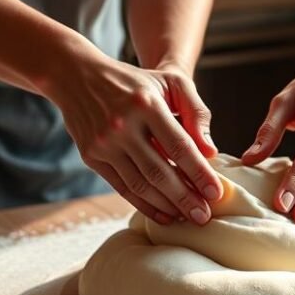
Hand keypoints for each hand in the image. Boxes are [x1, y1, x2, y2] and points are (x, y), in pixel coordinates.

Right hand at [46, 49, 221, 224]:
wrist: (78, 76)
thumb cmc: (135, 82)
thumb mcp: (170, 81)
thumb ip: (196, 112)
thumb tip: (210, 152)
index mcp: (146, 104)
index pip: (180, 147)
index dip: (199, 174)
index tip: (215, 194)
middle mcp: (122, 126)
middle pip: (159, 172)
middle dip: (185, 198)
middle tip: (204, 217)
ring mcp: (103, 144)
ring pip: (141, 185)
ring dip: (167, 206)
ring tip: (188, 217)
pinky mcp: (91, 156)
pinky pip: (122, 188)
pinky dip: (144, 205)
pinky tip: (164, 215)